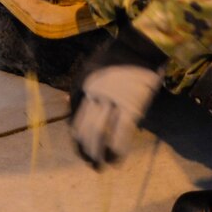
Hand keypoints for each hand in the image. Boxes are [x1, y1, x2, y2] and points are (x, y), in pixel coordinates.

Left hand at [69, 22, 167, 167]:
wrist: (141, 44)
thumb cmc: (119, 53)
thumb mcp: (93, 66)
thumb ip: (85, 86)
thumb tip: (70, 102)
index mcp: (81, 84)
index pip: (73, 119)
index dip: (77, 138)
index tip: (82, 148)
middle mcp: (92, 94)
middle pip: (84, 130)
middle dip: (86, 151)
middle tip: (92, 164)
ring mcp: (111, 101)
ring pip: (98, 135)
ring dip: (98, 155)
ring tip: (101, 167)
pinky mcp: (130, 107)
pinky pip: (120, 135)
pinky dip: (117, 151)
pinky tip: (116, 160)